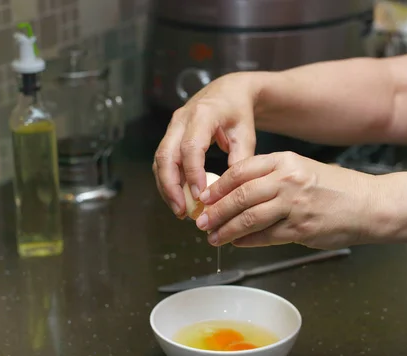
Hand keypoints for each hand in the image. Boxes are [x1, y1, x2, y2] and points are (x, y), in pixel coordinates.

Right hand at [152, 72, 260, 217]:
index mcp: (203, 114)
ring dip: (166, 187)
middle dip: (170, 186)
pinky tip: (179, 198)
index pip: (191, 147)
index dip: (192, 173)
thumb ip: (240, 161)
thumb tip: (231, 191)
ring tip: (180, 210)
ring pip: (160, 160)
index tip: (199, 196)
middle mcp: (181, 119)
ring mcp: (172, 127)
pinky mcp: (170, 136)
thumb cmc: (239, 114)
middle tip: (182, 211)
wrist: (228, 93)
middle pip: (166, 155)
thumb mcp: (246, 135)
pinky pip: (163, 161)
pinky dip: (168, 181)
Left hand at [194, 151, 378, 248]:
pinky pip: (265, 236)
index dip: (218, 185)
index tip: (205, 196)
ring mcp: (294, 205)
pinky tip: (237, 242)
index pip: (241, 170)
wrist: (369, 205)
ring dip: (227, 230)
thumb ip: (272, 177)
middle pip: (240, 196)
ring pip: (249, 218)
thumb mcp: (302, 170)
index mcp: (286, 161)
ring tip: (214, 237)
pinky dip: (247, 241)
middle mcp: (288, 180)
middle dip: (216, 211)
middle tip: (202, 221)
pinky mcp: (301, 229)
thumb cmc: (336, 188)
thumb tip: (236, 192)